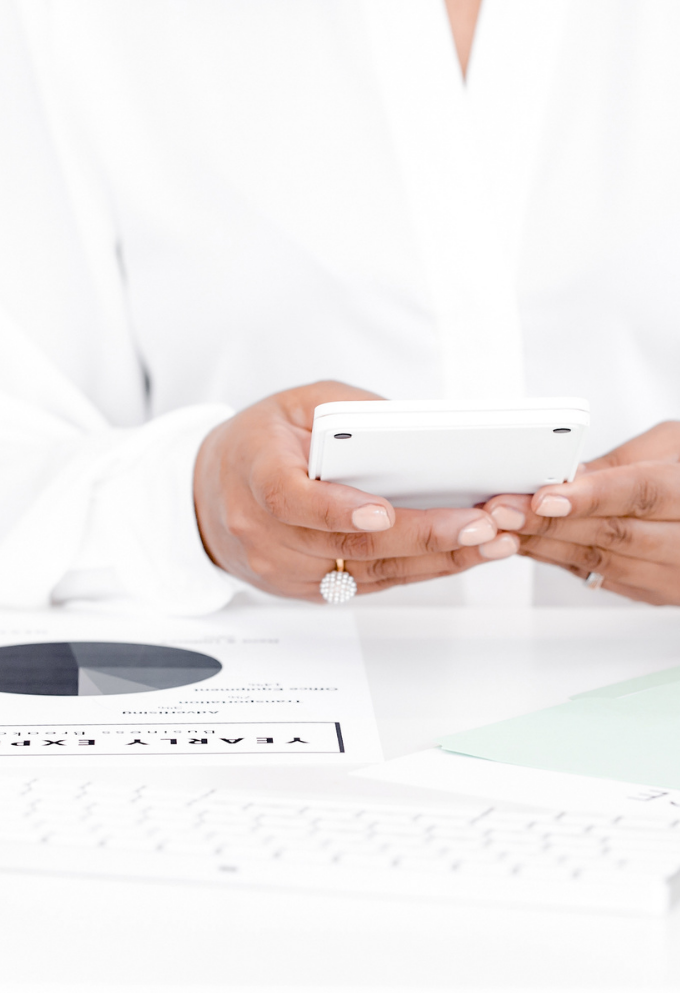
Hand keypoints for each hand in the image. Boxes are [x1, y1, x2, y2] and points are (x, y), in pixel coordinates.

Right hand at [194, 381, 516, 600]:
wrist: (209, 492)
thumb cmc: (261, 442)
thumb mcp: (298, 402)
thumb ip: (350, 411)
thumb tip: (415, 429)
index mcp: (256, 473)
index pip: (292, 499)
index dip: (338, 510)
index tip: (381, 512)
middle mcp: (264, 532)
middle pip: (346, 545)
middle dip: (421, 536)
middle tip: (478, 525)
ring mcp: (282, 568)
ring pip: (366, 573)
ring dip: (434, 560)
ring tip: (489, 542)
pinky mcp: (304, 589)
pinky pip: (367, 585)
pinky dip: (417, 571)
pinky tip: (460, 556)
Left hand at [485, 422, 679, 604]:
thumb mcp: (670, 447)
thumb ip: (620, 464)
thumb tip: (566, 474)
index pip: (642, 496)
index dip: (591, 497)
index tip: (545, 496)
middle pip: (612, 535)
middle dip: (549, 522)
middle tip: (502, 509)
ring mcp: (672, 576)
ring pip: (599, 563)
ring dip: (543, 545)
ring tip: (500, 526)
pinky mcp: (651, 592)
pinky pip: (595, 576)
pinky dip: (555, 559)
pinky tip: (524, 543)